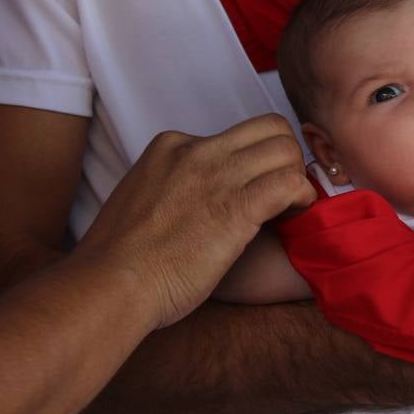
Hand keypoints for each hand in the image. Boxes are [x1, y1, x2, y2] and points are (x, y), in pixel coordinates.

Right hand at [78, 114, 314, 328]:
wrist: (111, 284)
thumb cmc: (122, 259)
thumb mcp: (144, 199)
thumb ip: (173, 187)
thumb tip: (197, 200)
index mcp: (171, 146)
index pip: (234, 135)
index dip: (254, 160)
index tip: (254, 188)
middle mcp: (197, 151)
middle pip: (269, 128)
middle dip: (286, 157)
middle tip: (283, 192)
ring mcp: (217, 176)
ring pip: (286, 149)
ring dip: (297, 176)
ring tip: (289, 207)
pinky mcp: (236, 207)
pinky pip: (289, 182)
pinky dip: (302, 196)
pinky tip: (294, 215)